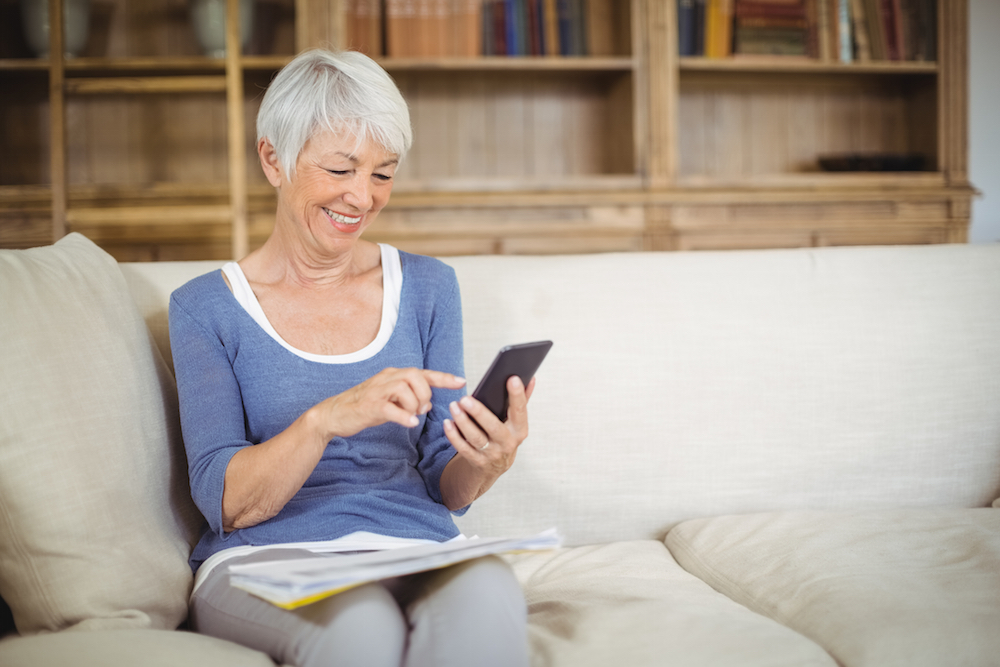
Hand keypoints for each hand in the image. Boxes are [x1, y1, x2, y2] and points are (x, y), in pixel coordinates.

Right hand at [314, 367, 466, 440]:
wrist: (334, 413)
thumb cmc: (365, 406)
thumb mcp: (391, 400)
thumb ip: (410, 399)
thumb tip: (428, 404)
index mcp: (394, 375)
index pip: (423, 373)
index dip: (443, 377)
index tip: (461, 382)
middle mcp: (386, 378)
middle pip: (416, 376)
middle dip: (425, 394)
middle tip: (421, 408)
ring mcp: (377, 391)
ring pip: (405, 389)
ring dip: (414, 405)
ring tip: (411, 415)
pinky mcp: (369, 405)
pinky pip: (390, 408)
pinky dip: (404, 415)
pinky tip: (410, 422)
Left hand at [443, 375, 535, 476]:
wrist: (495, 467)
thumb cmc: (505, 436)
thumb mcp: (516, 422)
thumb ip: (522, 400)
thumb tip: (530, 379)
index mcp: (519, 430)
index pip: (520, 411)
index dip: (517, 395)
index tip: (513, 378)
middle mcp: (507, 443)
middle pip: (493, 427)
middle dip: (479, 413)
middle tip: (465, 398)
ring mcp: (491, 454)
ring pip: (476, 438)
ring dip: (463, 422)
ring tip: (454, 406)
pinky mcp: (477, 461)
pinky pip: (463, 448)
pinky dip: (454, 435)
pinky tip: (448, 423)